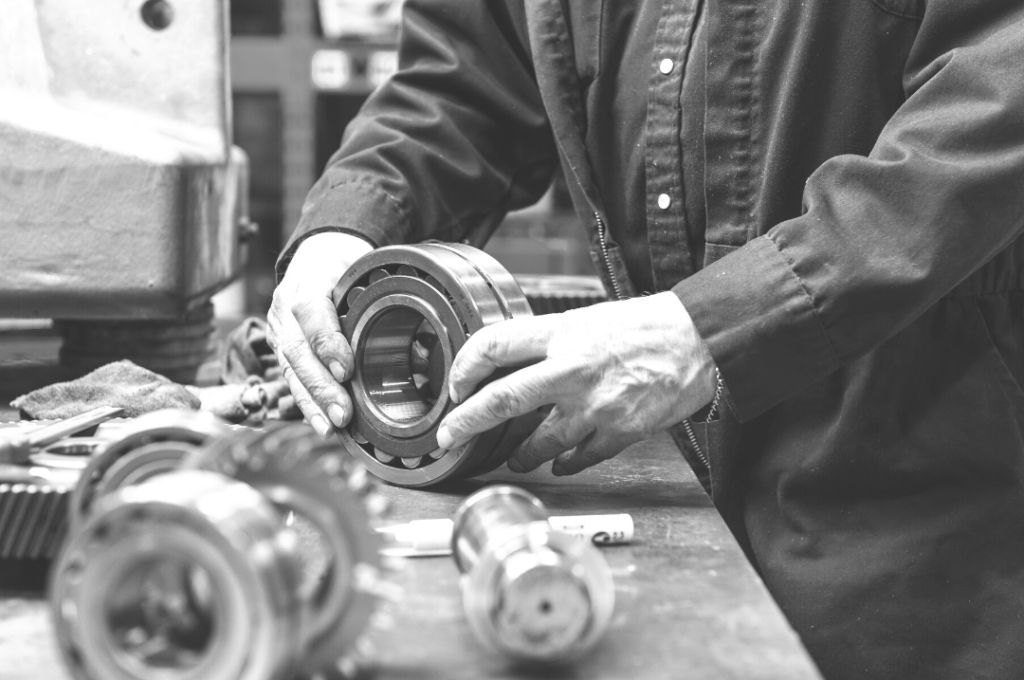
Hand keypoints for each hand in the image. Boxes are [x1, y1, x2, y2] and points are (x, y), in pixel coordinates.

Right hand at [267, 232, 372, 437]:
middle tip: (344, 413)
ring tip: (331, 427)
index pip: (310, 310)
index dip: (326, 342)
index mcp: (308, 279)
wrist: (315, 257)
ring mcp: (278, 327)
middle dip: (321, 387)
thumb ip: (383, 304)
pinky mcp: (278, 346)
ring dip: (312, 402)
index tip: (346, 370)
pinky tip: (321, 424)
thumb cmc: (346, 267)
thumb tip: (422, 353)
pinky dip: (306, 404)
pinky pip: (288, 378)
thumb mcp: (364, 271)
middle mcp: (285, 305)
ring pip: (289, 369)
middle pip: (297, 350)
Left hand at [436, 292, 716, 474]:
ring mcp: (595, 405)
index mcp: (561, 333)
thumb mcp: (586, 319)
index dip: (464, 367)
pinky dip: (564, 463)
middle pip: (501, 400)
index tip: (455, 385)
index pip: (493, 346)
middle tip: (448, 436)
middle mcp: (572, 369)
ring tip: (515, 458)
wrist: (698, 340)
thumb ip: (548, 343)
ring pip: (537, 443)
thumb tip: (510, 364)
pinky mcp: (620, 431)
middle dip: (465, 423)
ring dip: (520, 455)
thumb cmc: (644, 326)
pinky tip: (559, 463)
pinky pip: (578, 458)